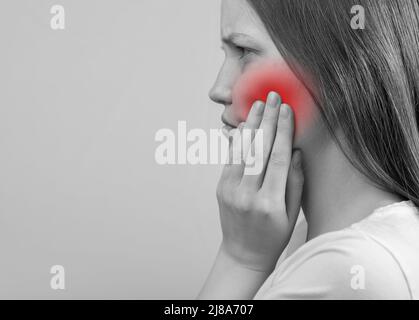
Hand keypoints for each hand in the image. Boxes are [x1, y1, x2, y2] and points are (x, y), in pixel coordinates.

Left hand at [217, 91, 303, 272]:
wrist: (243, 253)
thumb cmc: (272, 236)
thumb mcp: (292, 214)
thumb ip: (294, 182)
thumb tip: (294, 151)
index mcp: (270, 202)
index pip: (279, 158)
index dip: (284, 131)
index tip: (287, 110)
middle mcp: (247, 194)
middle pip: (259, 149)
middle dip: (267, 120)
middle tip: (273, 97)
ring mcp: (230, 190)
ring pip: (242, 151)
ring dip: (251, 125)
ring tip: (258, 105)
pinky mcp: (221, 188)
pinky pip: (230, 159)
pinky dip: (238, 140)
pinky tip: (244, 125)